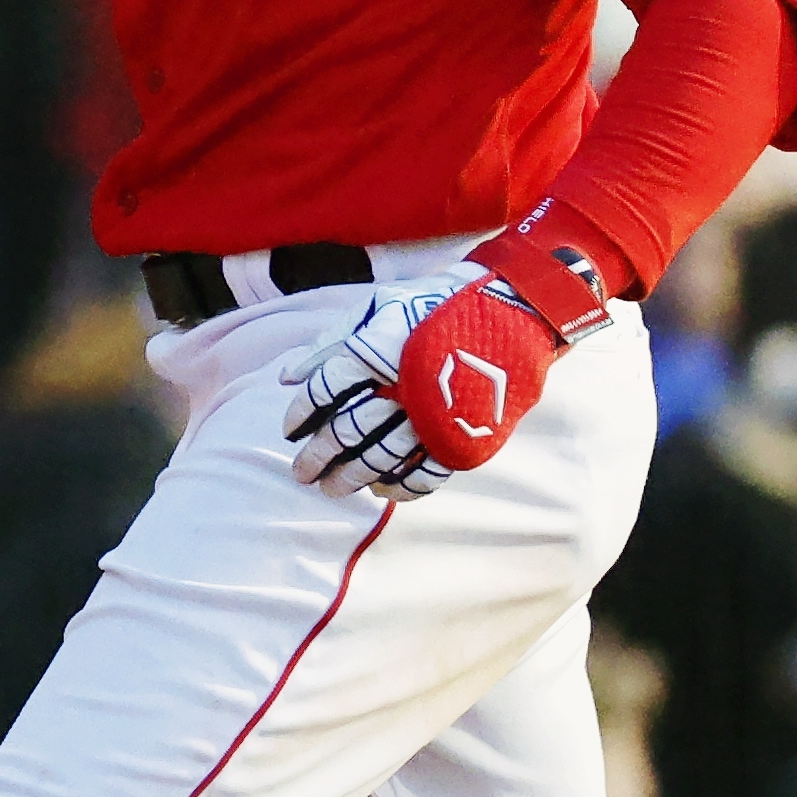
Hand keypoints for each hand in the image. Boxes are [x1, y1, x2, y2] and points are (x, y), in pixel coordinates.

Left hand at [277, 231, 610, 499]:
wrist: (511, 310)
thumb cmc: (435, 305)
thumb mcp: (379, 307)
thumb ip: (329, 342)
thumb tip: (285, 377)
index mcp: (375, 349)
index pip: (324, 389)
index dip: (301, 413)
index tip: (290, 431)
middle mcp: (400, 385)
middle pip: (347, 430)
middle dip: (318, 457)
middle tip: (301, 473)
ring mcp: (433, 413)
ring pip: (381, 457)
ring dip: (351, 477)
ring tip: (332, 490)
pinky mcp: (463, 433)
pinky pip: (427, 472)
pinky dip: (401, 487)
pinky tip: (382, 491)